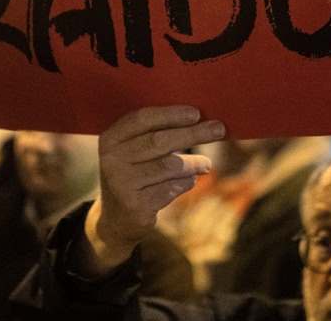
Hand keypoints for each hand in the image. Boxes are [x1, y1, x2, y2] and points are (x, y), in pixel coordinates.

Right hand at [79, 106, 224, 275]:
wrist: (117, 218)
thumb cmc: (136, 173)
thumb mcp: (134, 151)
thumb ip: (156, 133)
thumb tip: (199, 119)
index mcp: (111, 139)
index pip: (142, 119)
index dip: (170, 115)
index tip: (196, 113)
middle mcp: (112, 160)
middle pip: (159, 141)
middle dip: (193, 133)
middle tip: (219, 129)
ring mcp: (122, 184)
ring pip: (169, 166)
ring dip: (194, 163)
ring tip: (207, 164)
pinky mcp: (135, 206)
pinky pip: (171, 189)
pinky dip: (185, 183)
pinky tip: (190, 180)